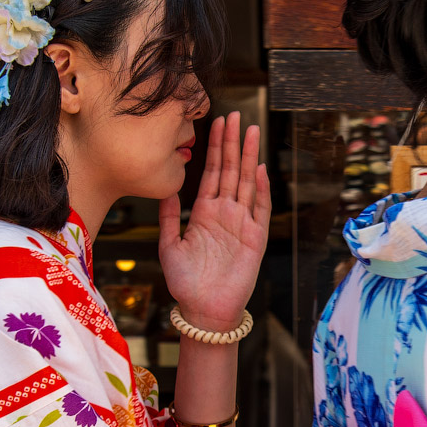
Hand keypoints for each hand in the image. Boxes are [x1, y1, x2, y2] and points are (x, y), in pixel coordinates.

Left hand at [159, 112, 271, 333]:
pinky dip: (260, 189)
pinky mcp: (255, 238)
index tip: (216, 122)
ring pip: (247, 183)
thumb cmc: (186, 283)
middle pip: (231, 170)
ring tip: (251, 132)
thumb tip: (166, 189)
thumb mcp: (169, 246)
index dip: (215, 147)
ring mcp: (242, 224)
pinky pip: (259, 209)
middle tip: (237, 116)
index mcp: (204, 212)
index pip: (212, 172)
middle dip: (234, 143)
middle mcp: (225, 213)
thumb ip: (169, 217)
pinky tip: (258, 170)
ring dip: (249, 157)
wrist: (203, 310)